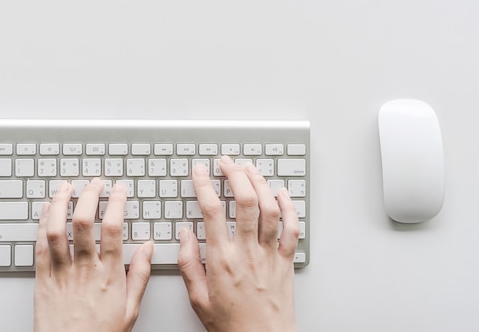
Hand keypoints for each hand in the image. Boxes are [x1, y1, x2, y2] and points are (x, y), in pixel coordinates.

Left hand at [34, 180, 152, 331]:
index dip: (116, 203)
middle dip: (90, 195)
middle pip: (85, 222)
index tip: (119, 189)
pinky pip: (40, 246)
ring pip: (58, 230)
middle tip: (95, 182)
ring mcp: (61, 273)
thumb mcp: (130, 309)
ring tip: (67, 187)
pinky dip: (41, 224)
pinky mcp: (42, 279)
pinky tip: (46, 210)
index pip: (114, 229)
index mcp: (109, 275)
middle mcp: (84, 270)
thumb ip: (140, 275)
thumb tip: (149, 247)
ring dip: (61, 203)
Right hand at [178, 156, 299, 331]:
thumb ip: (188, 264)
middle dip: (234, 174)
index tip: (200, 172)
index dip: (204, 185)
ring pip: (269, 208)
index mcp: (222, 260)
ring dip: (259, 183)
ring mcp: (270, 254)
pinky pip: (292, 228)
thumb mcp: (198, 298)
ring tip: (249, 169)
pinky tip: (281, 193)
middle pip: (244, 201)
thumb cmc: (232, 326)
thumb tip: (185, 235)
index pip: (211, 211)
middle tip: (226, 163)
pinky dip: (289, 207)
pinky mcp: (286, 261)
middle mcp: (247, 252)